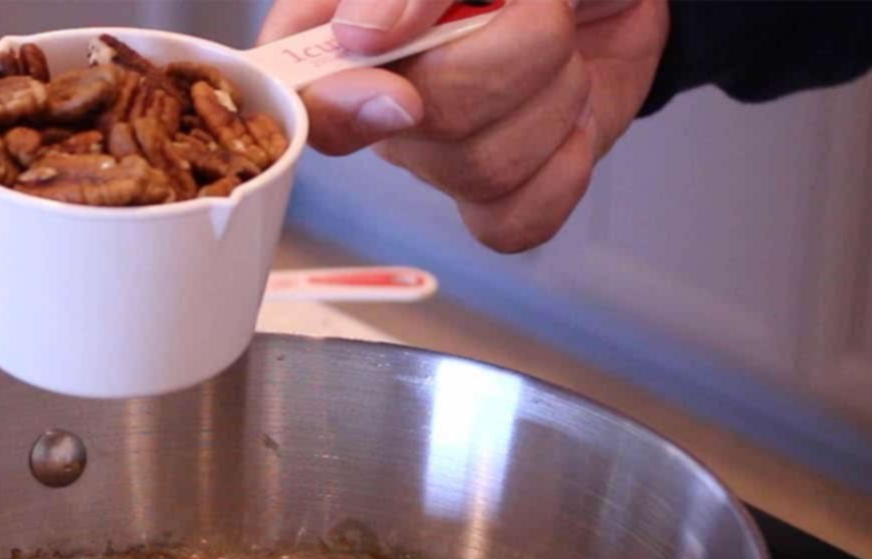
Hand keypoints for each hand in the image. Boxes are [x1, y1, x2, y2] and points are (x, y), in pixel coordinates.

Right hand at [258, 0, 667, 251]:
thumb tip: (361, 35)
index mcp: (344, 29)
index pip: (299, 92)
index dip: (339, 105)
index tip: (403, 88)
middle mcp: (378, 97)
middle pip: (417, 131)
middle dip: (505, 59)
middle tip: (535, 7)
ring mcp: (438, 151)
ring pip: (480, 171)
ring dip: (552, 95)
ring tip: (560, 45)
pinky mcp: (498, 192)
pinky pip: (513, 223)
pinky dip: (565, 166)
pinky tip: (572, 115)